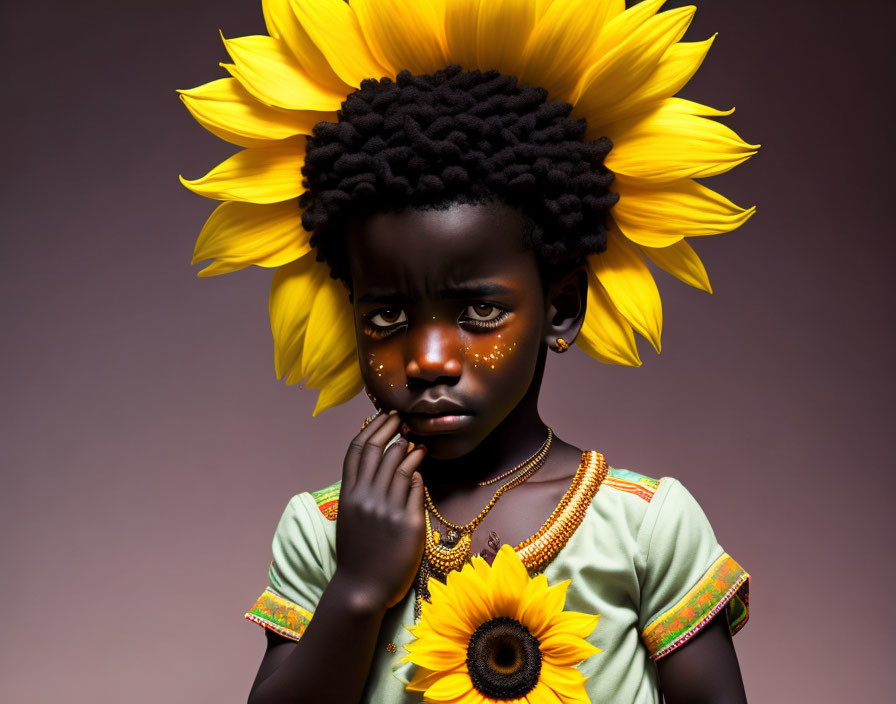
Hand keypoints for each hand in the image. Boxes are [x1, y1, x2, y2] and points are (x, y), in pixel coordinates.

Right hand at [334, 411, 425, 609]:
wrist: (362, 590)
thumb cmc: (356, 555)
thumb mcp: (350, 518)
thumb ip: (360, 492)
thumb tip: (378, 468)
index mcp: (349, 496)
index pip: (358, 451)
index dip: (372, 429)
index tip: (384, 417)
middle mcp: (366, 498)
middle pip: (380, 452)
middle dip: (392, 430)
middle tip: (404, 419)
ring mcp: (387, 510)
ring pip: (400, 466)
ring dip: (410, 450)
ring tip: (418, 442)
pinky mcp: (407, 523)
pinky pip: (415, 489)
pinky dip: (417, 475)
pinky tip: (421, 468)